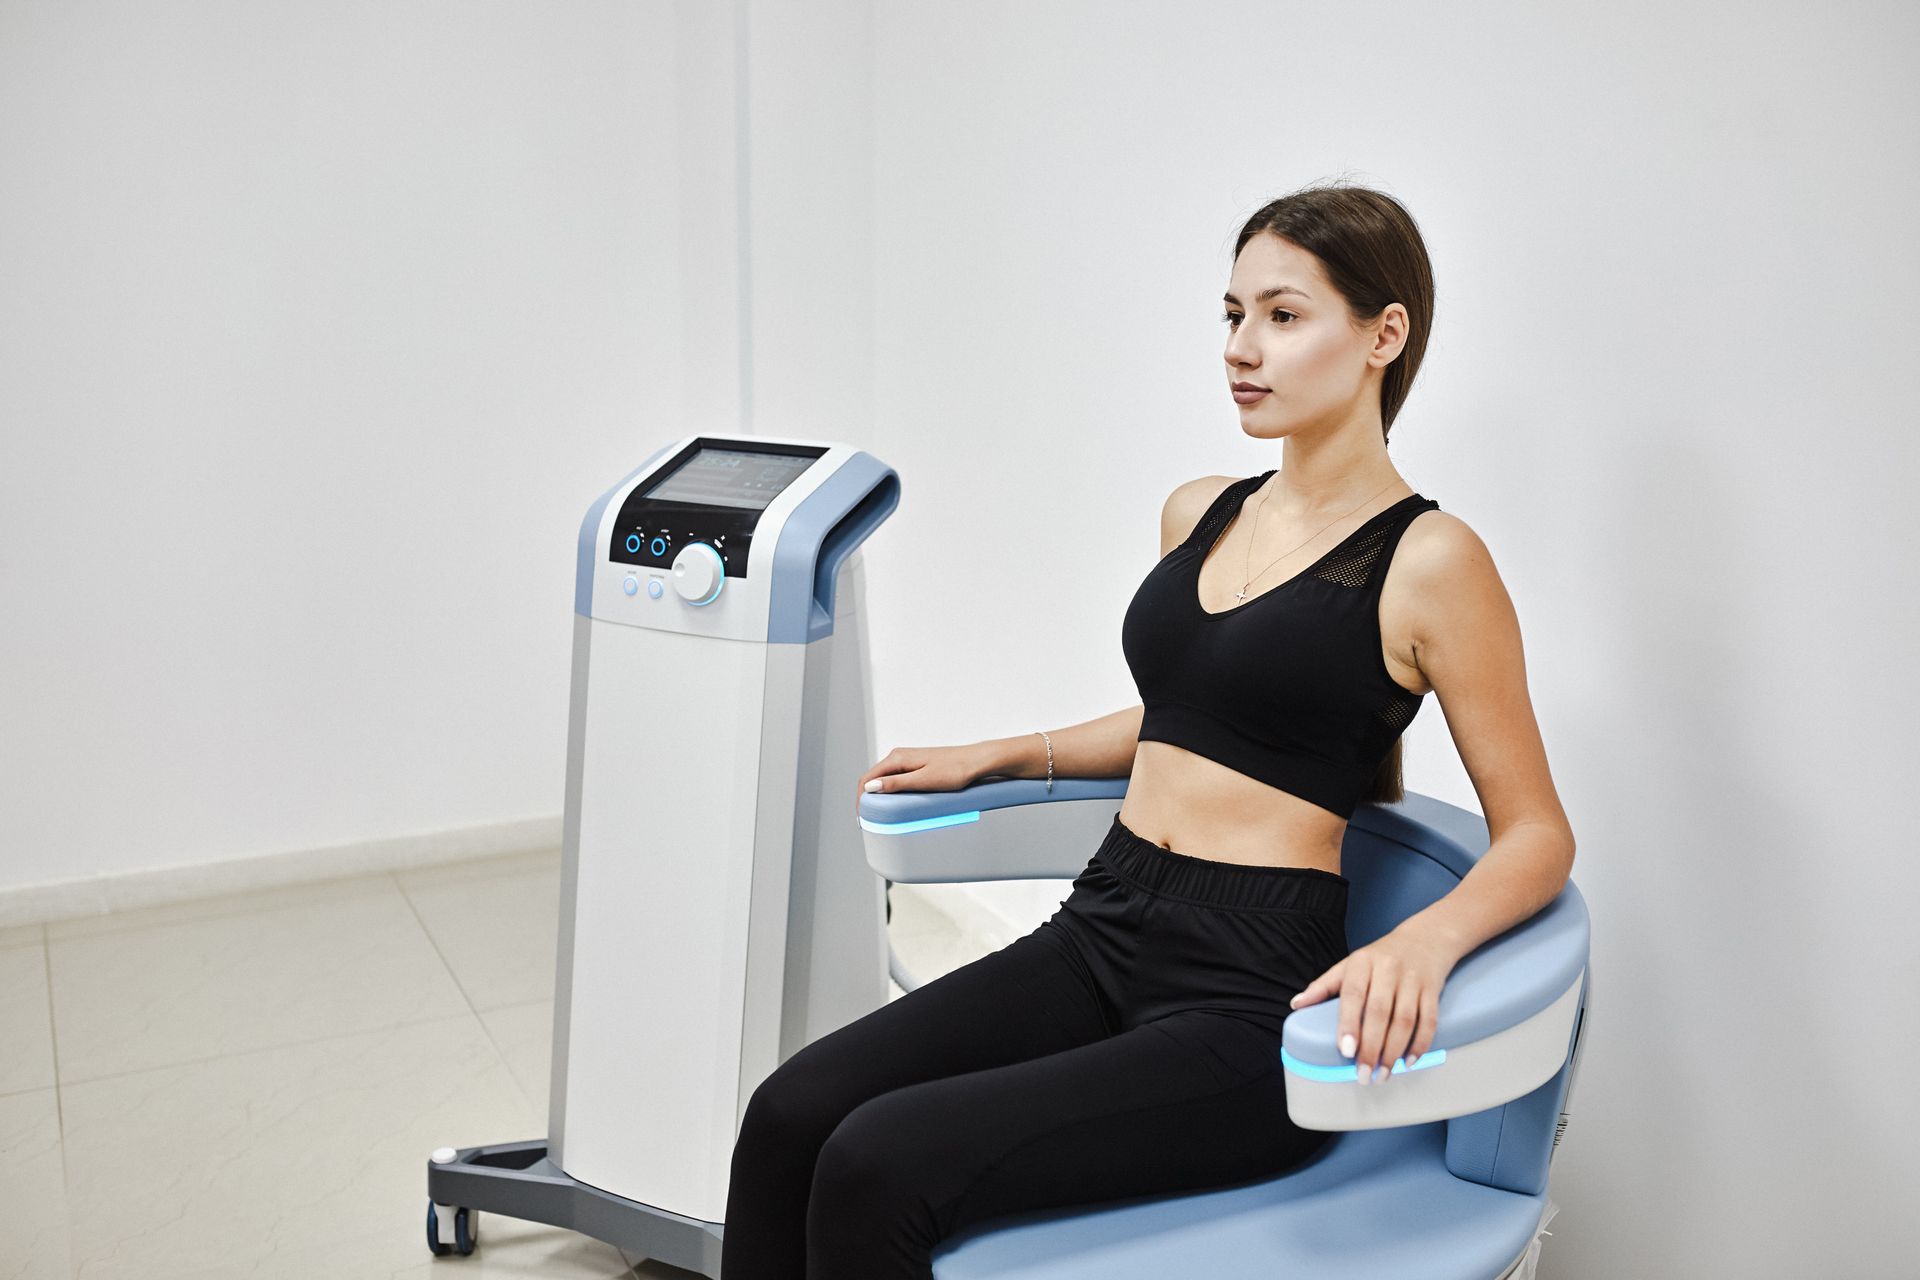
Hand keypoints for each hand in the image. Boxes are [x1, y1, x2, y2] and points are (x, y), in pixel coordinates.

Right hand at [853, 744, 992, 818]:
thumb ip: (896, 784)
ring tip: (879, 814)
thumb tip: (871, 786)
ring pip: (884, 779)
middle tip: (868, 819)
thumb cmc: (955, 770)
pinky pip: (896, 779)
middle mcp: (900, 756)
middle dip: (867, 798)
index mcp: (897, 758)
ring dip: (878, 795)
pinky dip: (891, 792)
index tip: (861, 817)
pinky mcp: (917, 766)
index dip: (860, 799)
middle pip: (873, 778)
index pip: (867, 778)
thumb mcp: (923, 781)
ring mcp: (909, 761)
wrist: (976, 762)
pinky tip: (896, 802)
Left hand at [1288, 921, 1461, 1083]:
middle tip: (1364, 1075)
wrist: (1425, 939)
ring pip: (1405, 1020)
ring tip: (1383, 1074)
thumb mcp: (1350, 965)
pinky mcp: (1433, 990)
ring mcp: (1413, 979)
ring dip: (1394, 1051)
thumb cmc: (1380, 957)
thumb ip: (1324, 986)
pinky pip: (1428, 1020)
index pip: (1353, 994)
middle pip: (1380, 1012)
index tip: (1345, 1051)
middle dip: (1372, 1047)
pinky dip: (1420, 1044)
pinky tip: (1408, 1061)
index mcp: (1362, 962)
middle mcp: (1388, 969)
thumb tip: (1297, 1005)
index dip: (1349, 1024)